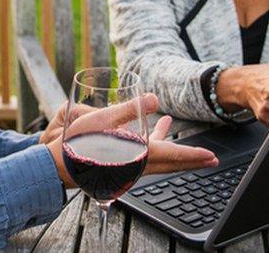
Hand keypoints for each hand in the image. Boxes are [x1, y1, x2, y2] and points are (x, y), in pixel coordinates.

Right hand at [44, 93, 217, 186]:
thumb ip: (129, 108)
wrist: (57, 167)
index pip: (172, 157)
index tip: (210, 156)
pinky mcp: (119, 167)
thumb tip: (154, 98)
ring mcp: (128, 169)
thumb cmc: (77, 144)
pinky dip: (153, 146)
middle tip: (210, 159)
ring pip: (159, 161)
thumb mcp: (101, 120)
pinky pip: (144, 158)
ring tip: (180, 137)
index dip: (193, 155)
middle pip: (171, 164)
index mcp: (136, 157)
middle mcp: (136, 167)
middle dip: (191, 160)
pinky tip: (148, 132)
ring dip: (173, 151)